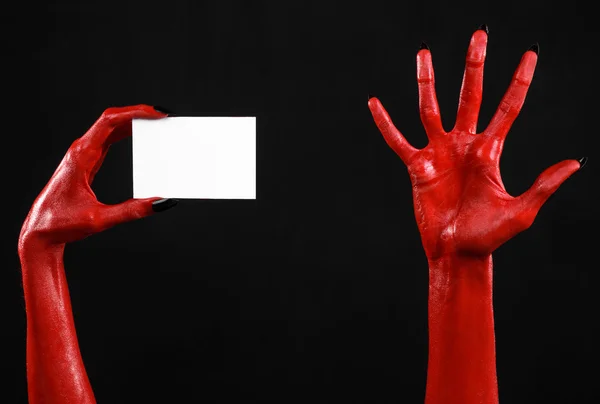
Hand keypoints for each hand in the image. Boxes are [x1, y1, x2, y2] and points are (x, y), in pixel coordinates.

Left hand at [19, 105, 176, 245]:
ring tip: (155, 122)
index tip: (156, 114)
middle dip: (138, 113)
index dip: (135, 113)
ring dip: (132, 121)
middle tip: (162, 116)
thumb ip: (132, 211)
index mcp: (81, 157)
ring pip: (110, 127)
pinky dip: (125, 133)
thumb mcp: (100, 220)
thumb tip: (160, 202)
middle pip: (111, 120)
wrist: (39, 231)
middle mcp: (81, 150)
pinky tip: (138, 135)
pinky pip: (108, 139)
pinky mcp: (87, 162)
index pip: (109, 122)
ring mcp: (83, 154)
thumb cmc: (61, 223)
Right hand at [368, 28, 583, 258]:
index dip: (520, 80)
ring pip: (430, 108)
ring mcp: (439, 153)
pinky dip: (386, 123)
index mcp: (490, 151)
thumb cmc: (490, 236)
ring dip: (428, 81)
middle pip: (470, 96)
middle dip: (474, 66)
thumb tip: (575, 162)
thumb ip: (544, 185)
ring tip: (423, 52)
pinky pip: (398, 141)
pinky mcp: (416, 167)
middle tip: (479, 35)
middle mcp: (464, 145)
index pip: (508, 107)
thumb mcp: (521, 211)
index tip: (530, 54)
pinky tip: (374, 103)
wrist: (457, 253)